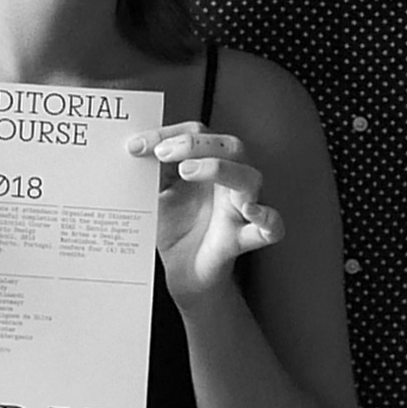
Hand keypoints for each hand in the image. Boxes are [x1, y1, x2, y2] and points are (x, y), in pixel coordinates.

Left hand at [135, 123, 281, 302]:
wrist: (182, 273)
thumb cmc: (176, 229)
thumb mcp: (157, 195)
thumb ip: (151, 172)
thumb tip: (133, 148)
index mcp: (209, 165)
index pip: (199, 134)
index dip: (169, 134)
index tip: (136, 146)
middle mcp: (230, 182)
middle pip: (230, 146)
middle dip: (195, 144)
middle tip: (162, 152)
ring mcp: (241, 208)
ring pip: (248, 177)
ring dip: (219, 168)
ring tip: (187, 171)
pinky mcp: (246, 238)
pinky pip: (272, 226)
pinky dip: (267, 218)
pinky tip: (250, 211)